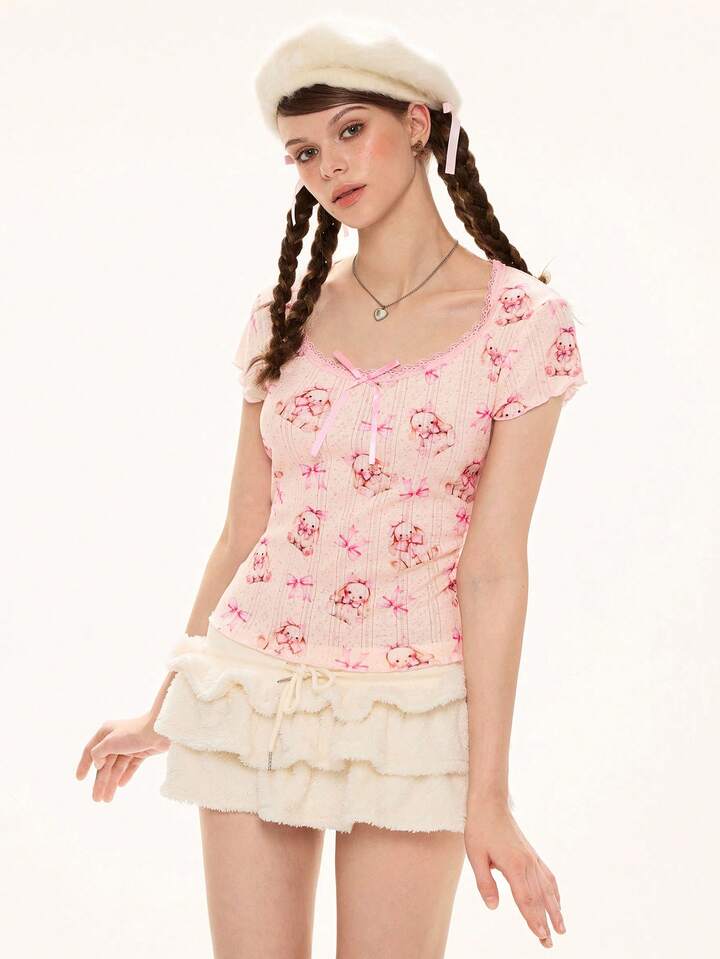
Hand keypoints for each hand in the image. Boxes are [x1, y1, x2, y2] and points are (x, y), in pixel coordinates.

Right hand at [75, 712, 170, 802]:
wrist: (160, 730)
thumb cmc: (133, 733)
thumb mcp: (109, 742)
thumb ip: (98, 753)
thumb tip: (98, 764)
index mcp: (106, 732)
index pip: (90, 750)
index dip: (83, 765)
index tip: (79, 779)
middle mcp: (116, 739)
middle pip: (104, 764)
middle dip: (100, 782)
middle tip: (96, 799)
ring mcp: (129, 746)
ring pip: (117, 768)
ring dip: (111, 783)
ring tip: (107, 799)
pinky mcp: (141, 752)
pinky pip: (130, 766)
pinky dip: (125, 775)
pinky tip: (121, 785)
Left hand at [464, 795, 565, 947]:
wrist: (490, 803)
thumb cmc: (480, 828)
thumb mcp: (475, 856)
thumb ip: (485, 883)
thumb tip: (493, 907)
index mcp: (513, 865)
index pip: (526, 898)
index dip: (533, 919)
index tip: (541, 936)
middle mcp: (527, 863)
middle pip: (539, 898)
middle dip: (545, 922)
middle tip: (549, 943)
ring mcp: (532, 858)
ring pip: (547, 888)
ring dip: (555, 909)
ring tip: (561, 928)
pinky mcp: (532, 854)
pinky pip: (547, 875)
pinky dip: (554, 891)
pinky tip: (557, 901)